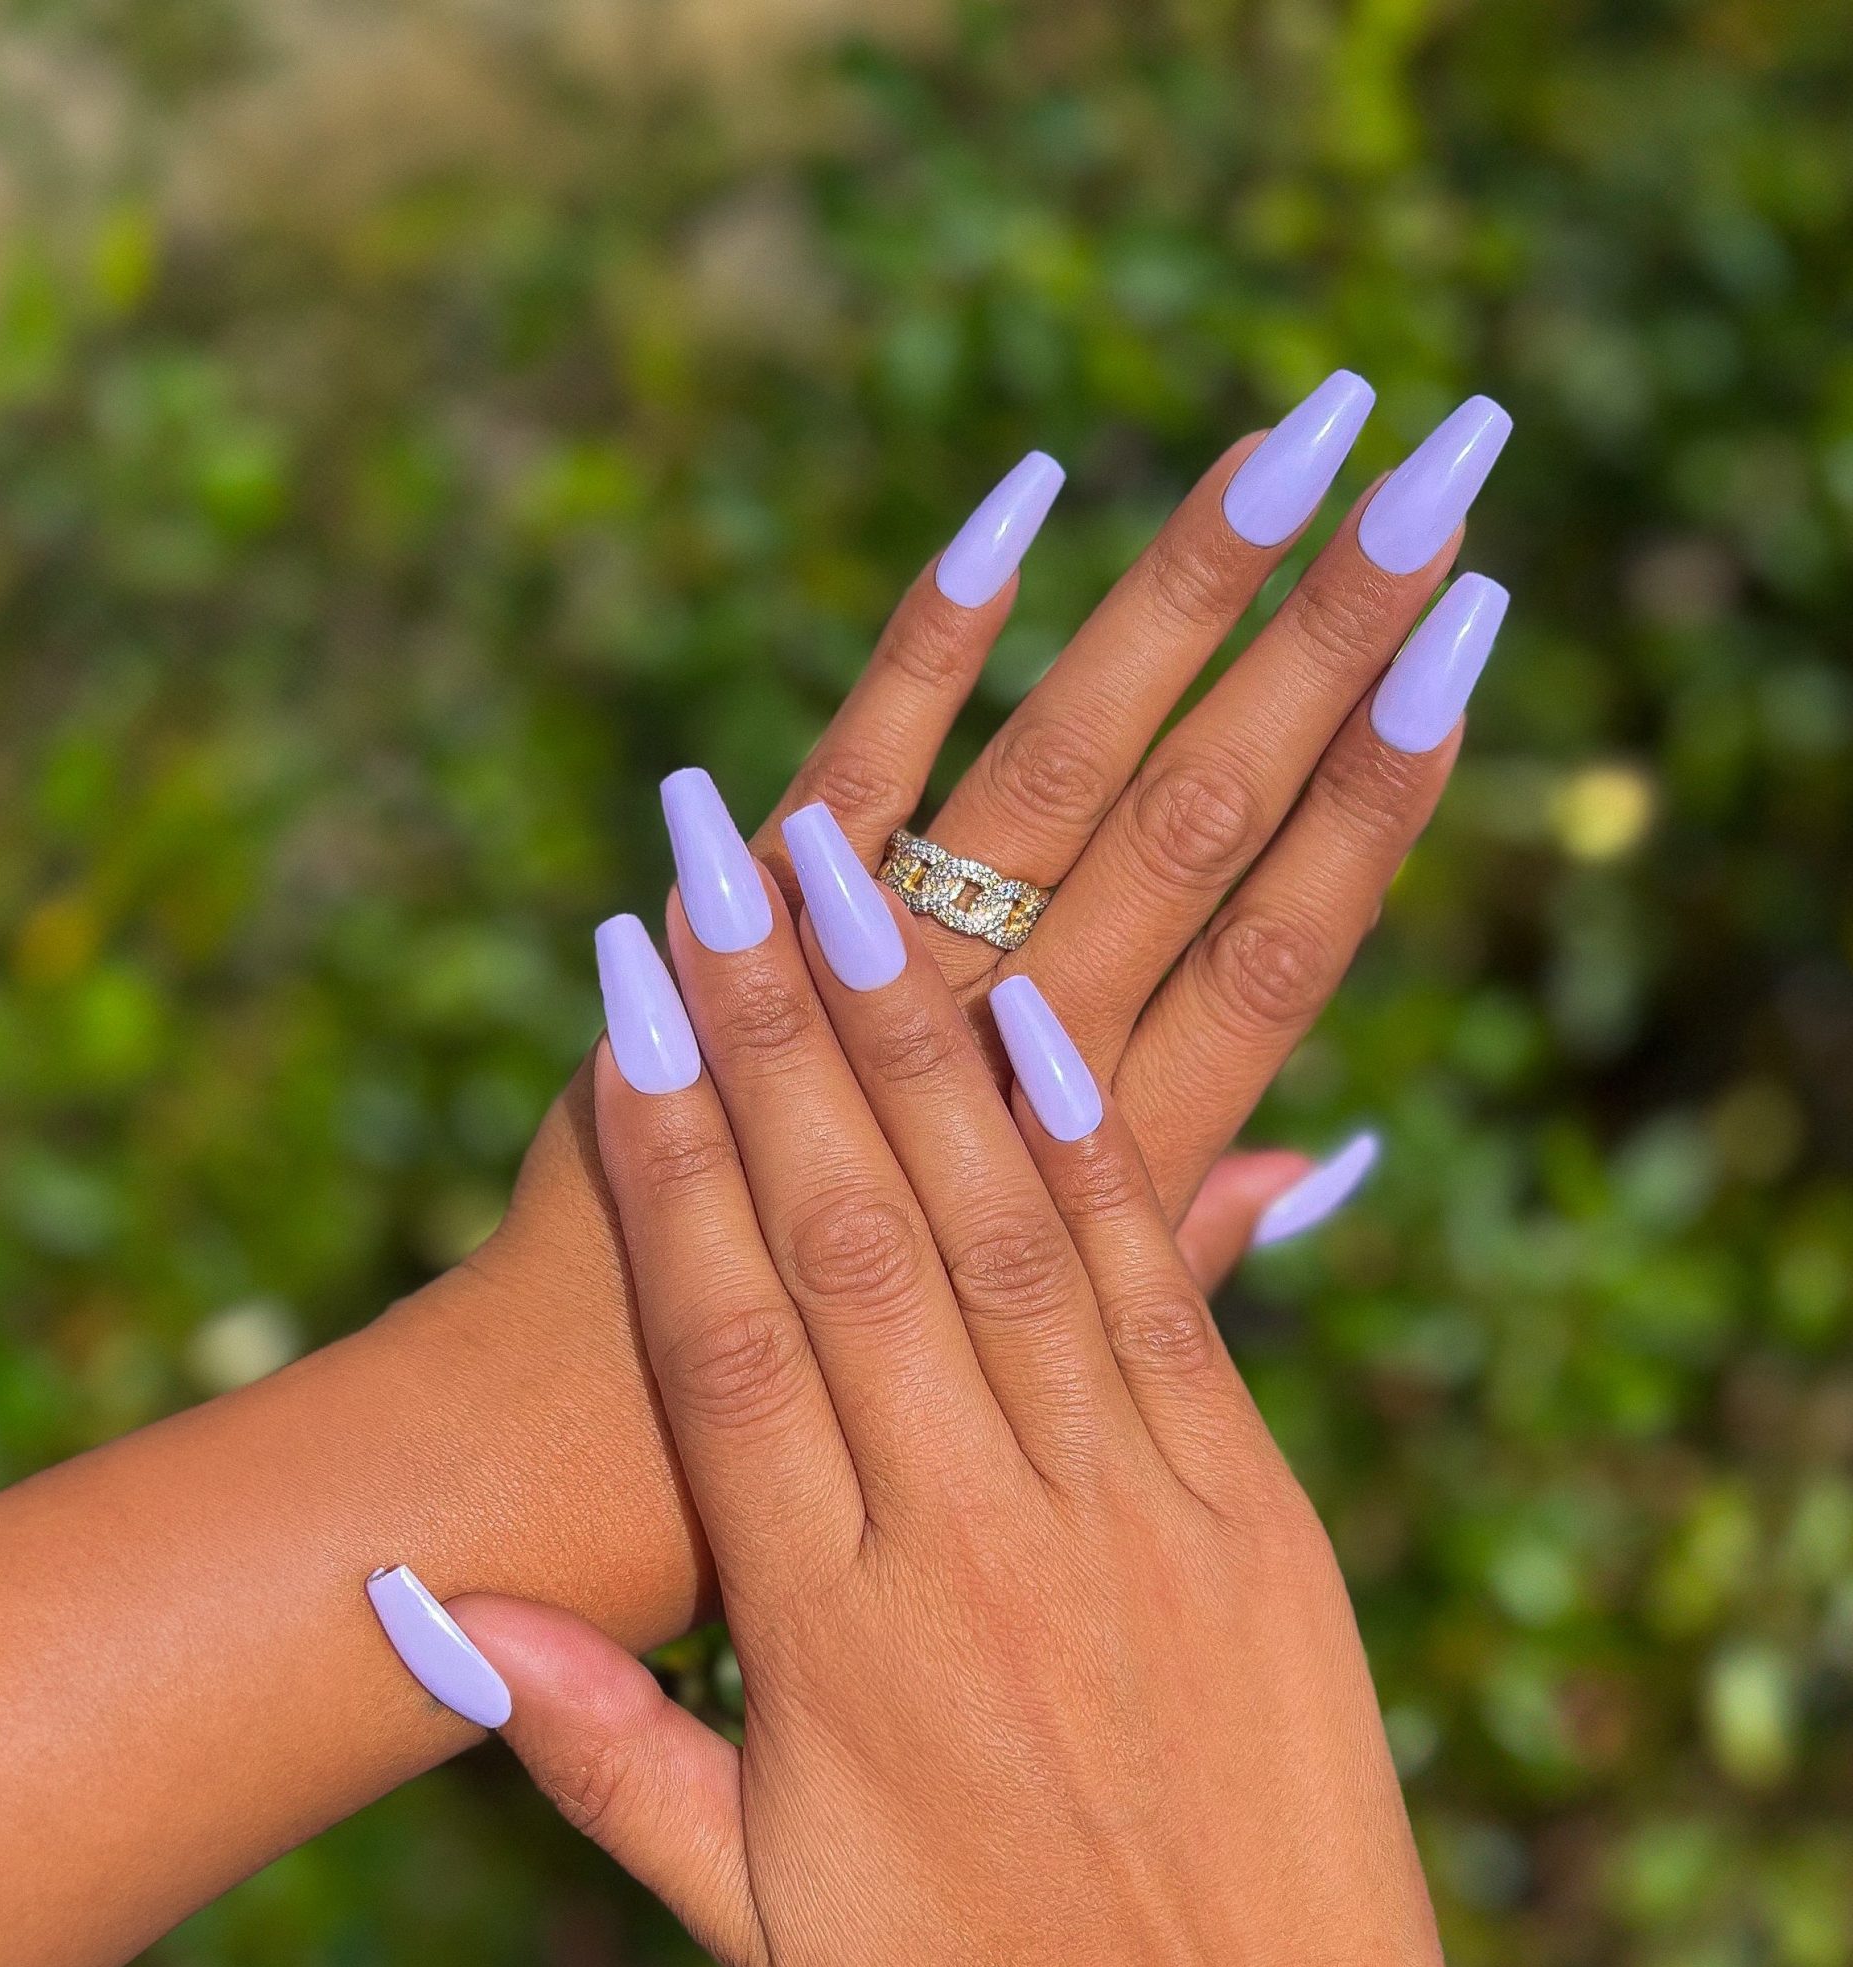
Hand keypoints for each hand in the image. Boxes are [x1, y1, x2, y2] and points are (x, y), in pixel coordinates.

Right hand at [428, 820, 1664, 1966]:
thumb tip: (425, 1603)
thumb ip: (586, 1750)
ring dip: (928, 1044)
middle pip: (857, 1241)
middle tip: (727, 849)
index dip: (671, 1151)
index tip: (631, 988)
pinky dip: (1103, 1155)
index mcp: (834, 1637)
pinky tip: (1046, 1032)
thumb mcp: (747, 1919)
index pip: (727, 1340)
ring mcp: (1132, 1517)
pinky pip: (1164, 1301)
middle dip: (782, 1030)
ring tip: (866, 877)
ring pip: (1009, 1233)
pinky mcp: (1256, 1517)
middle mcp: (977, 1543)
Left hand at [465, 379, 1507, 1637]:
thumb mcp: (1050, 1380)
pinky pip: (859, 765)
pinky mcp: (744, 941)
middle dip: (1326, 638)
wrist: (583, 1447)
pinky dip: (930, 640)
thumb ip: (1182, 1259)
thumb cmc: (837, 1432)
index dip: (1381, 793)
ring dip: (1177, 593)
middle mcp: (1011, 1066)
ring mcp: (878, 994)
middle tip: (1441, 458)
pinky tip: (1020, 503)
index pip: (1282, 952)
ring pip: (1058, 775)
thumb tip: (1330, 1164)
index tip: (1466, 643)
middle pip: (1201, 824)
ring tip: (1297, 435)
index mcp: (1106, 1171)